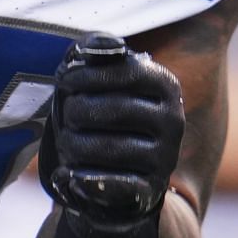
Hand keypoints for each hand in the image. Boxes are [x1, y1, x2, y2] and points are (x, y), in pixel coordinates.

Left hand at [42, 34, 183, 237]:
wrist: (120, 168)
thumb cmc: (105, 112)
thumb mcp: (101, 77)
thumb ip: (96, 52)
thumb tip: (94, 48)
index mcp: (166, 85)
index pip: (126, 72)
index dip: (87, 75)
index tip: (64, 80)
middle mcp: (173, 120)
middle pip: (112, 110)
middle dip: (76, 111)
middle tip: (65, 116)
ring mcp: (165, 157)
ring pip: (108, 147)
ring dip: (75, 144)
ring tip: (67, 141)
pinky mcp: (151, 189)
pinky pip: (116, 185)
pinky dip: (86, 180)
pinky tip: (68, 173)